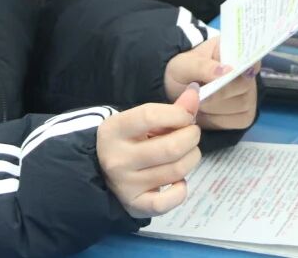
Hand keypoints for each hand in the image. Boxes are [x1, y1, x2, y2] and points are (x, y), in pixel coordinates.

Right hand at [97, 95, 202, 217]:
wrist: (102, 171)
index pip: (150, 115)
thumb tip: (195, 93)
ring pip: (176, 171)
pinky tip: (178, 180)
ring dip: (192, 158)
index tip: (186, 117)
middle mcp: (117, 158)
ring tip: (188, 153)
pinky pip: (170, 201)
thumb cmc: (128, 140)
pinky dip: (182, 190)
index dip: (177, 114)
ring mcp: (126, 184)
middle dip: (191, 138)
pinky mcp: (136, 205)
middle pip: (171, 148)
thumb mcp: (142, 121)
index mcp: (114, 130)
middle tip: (192, 134)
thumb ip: (171, 109)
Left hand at [163, 38, 256, 131]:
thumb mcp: (184, 64)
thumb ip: (202, 66)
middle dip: (217, 92)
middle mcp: (248, 73)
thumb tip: (227, 71)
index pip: (250, 58)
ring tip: (198, 100)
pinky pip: (235, 121)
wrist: (177, 91)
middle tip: (198, 91)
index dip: (241, 68)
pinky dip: (216, 119)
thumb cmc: (182, 71)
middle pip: (243, 86)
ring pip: (239, 105)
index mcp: (235, 51)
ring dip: (213, 107)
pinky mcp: (245, 116)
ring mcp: (249, 95)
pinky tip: (205, 112)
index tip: (223, 75)